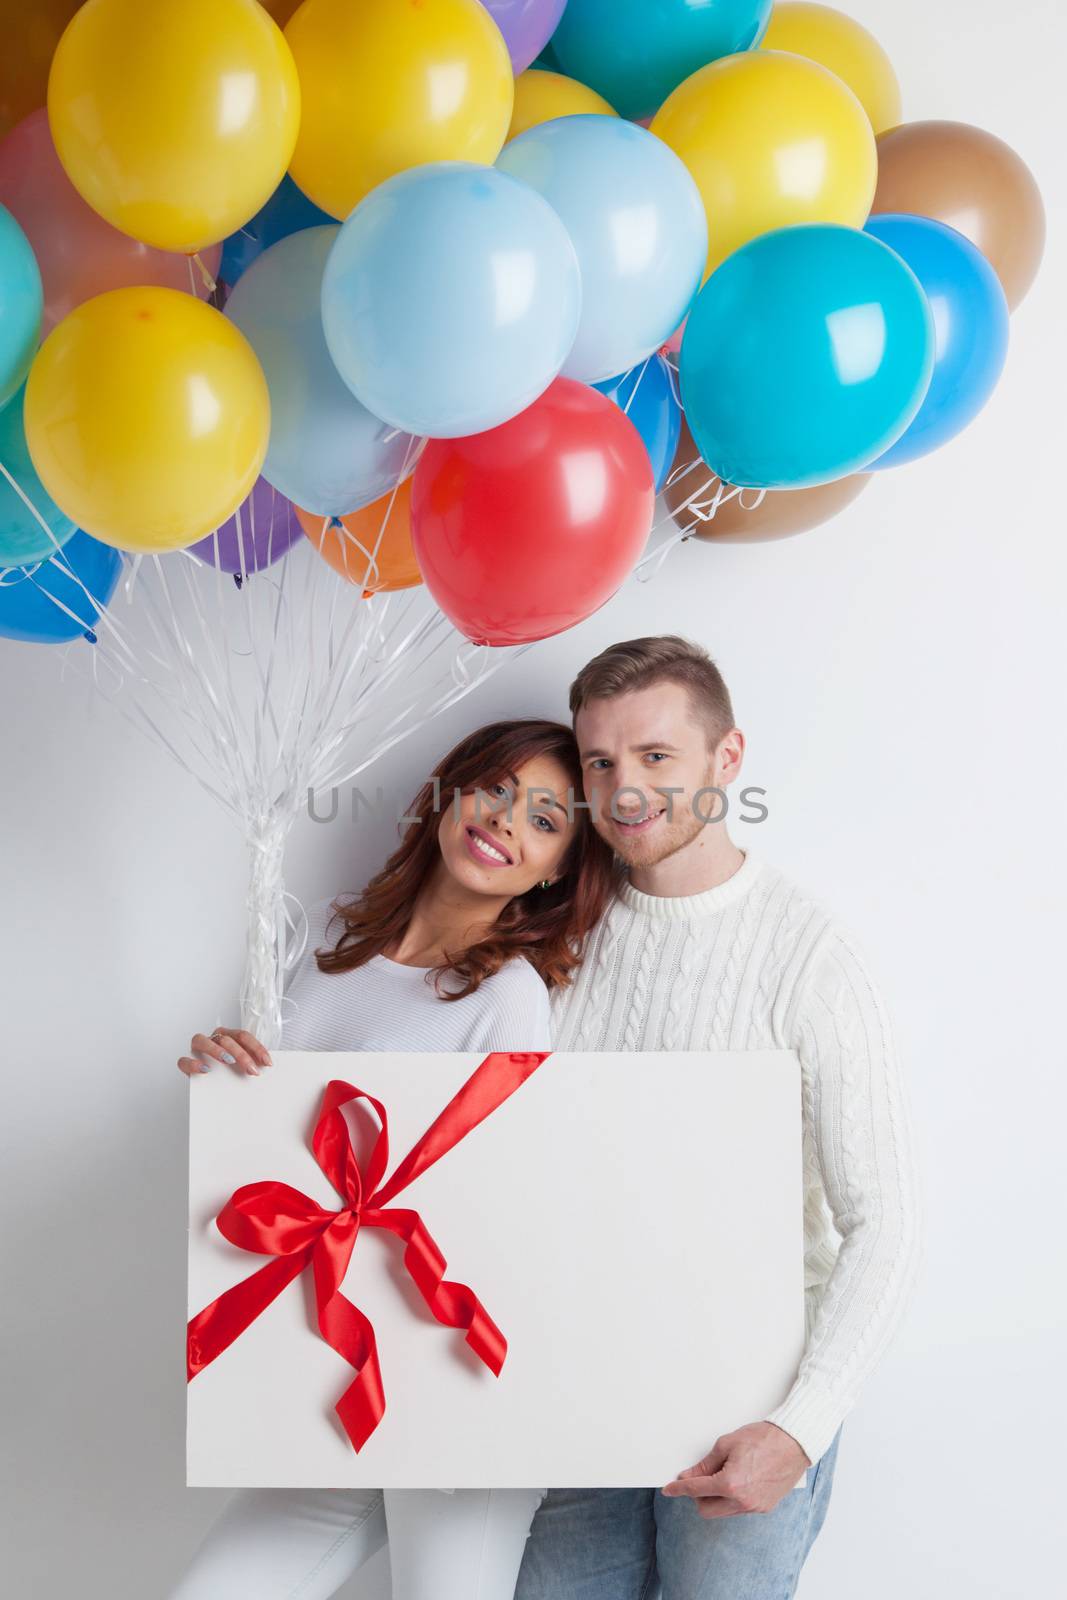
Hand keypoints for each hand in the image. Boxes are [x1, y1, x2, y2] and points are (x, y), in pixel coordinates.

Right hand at [177, 1026, 272, 1076]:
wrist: (210, 1087)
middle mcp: (213, 1038)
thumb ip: (250, 1065)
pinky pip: (184, 1060)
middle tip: (252, 1070)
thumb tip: (266, 1069)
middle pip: (226, 1039)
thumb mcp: (242, 1068)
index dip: (256, 1048)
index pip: (243, 1036)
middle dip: (241, 1054)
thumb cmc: (229, 1073)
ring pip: (202, 1041)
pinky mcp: (186, 1062)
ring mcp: (198, 1048)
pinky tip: (205, 1070)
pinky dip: (193, 1063)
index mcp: (229, 1036)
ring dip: (217, 1050)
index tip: (267, 1062)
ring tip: (229, 1062)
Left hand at [660, 1421, 809, 1517]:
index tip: (669, 1489)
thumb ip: (705, 1464)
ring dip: (715, 1498)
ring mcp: (754, 1507)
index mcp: (730, 1484)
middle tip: (698, 1479)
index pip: (695, 1490)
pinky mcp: (764, 1508)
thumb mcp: (726, 1444)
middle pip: (706, 1509)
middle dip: (697, 1496)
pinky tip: (737, 1481)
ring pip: (722, 1512)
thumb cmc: (763, 1438)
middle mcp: (742, 1501)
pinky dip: (732, 1499)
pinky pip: (739, 1509)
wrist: (793, 1443)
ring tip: (722, 1476)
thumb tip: (689, 1476)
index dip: (678, 1489)